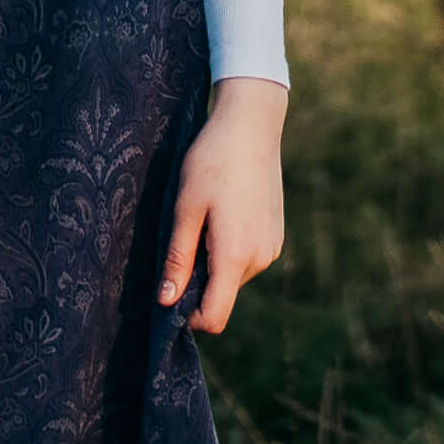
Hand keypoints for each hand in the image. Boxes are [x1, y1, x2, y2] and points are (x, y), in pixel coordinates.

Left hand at [154, 80, 288, 332]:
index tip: (169, 294)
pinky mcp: (276, 235)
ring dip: (214, 262)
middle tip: (184, 236)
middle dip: (198, 280)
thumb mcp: (185, 209)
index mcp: (235, 256)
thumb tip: (167, 302)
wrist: (251, 125)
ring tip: (205, 218)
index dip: (188, 317)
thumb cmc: (212, 162)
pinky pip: (247, 259)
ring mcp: (272, 247)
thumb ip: (178, 259)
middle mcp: (260, 259)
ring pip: (233, 276)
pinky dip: (229, 249)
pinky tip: (223, 213)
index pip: (215, 317)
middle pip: (222, 295)